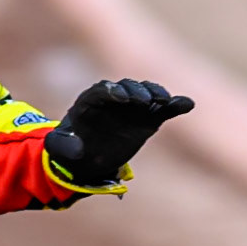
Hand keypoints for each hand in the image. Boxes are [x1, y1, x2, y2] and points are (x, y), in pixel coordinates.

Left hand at [44, 79, 193, 185]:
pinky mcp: (149, 117)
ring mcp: (133, 106)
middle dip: (135, 92)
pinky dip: (175, 105)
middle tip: (144, 100)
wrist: (88, 157)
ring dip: (156, 95)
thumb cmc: (70, 148)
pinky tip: (187, 104)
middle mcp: (114, 98)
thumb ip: (62, 145)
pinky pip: (164, 109)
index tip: (120, 97)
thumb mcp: (59, 149)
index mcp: (90, 101)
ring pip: (147, 94)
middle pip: (126, 88)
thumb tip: (78, 149)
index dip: (111, 92)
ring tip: (165, 101)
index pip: (101, 91)